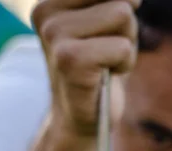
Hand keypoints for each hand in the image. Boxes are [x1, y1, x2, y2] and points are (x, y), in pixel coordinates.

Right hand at [32, 0, 140, 135]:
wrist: (84, 119)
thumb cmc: (100, 69)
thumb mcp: (109, 24)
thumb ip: (114, 1)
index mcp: (49, 0)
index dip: (120, 10)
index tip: (103, 36)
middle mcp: (45, 12)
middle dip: (125, 27)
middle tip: (107, 53)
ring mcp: (55, 35)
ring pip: (122, 14)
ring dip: (126, 45)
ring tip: (107, 63)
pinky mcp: (70, 59)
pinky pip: (122, 46)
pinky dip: (124, 63)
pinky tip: (107, 76)